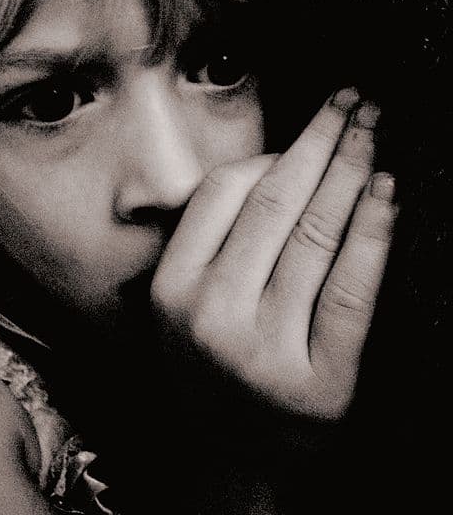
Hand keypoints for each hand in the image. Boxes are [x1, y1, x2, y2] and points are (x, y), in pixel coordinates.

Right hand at [151, 89, 397, 419]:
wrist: (233, 457)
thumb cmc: (212, 368)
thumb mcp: (183, 306)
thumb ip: (212, 241)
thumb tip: (280, 166)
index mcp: (172, 289)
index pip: (223, 193)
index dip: (274, 152)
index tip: (309, 130)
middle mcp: (211, 316)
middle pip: (275, 203)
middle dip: (321, 141)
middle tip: (354, 101)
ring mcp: (265, 352)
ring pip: (315, 237)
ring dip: (352, 173)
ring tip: (373, 130)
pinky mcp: (321, 384)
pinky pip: (352, 292)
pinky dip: (374, 237)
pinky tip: (386, 196)